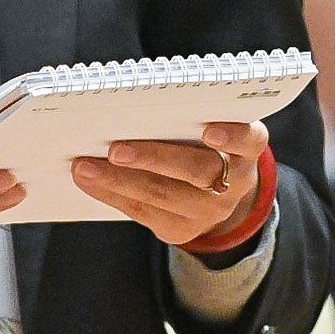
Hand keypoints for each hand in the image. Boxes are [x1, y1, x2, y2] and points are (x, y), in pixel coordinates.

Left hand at [70, 121, 267, 249]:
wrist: (218, 193)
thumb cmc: (203, 143)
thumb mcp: (211, 126)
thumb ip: (185, 116)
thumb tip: (126, 102)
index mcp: (246, 148)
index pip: (249, 140)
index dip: (233, 136)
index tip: (210, 131)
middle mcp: (235, 182)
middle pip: (197, 171)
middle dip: (152, 158)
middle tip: (115, 149)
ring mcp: (211, 211)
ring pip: (163, 196)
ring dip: (118, 180)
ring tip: (85, 167)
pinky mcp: (184, 231)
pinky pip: (145, 213)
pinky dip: (113, 195)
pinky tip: (89, 181)